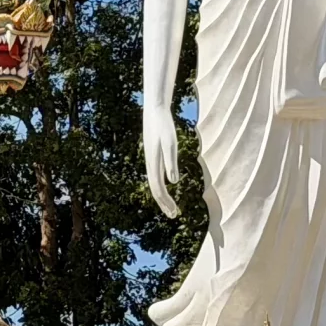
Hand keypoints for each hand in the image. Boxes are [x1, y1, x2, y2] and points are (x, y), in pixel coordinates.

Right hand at [143, 104, 180, 218]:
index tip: (175, 213)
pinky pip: (156, 175)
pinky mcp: (153, 155)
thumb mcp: (170, 143)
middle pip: (155, 189)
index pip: (158, 189)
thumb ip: (171, 161)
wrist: (155, 110)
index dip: (166, 202)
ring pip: (155, 183)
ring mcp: (150, 160)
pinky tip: (168, 185)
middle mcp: (150, 164)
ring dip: (163, 196)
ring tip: (171, 206)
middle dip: (164, 204)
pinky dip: (162, 185)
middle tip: (174, 215)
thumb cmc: (164, 125)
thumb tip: (173, 182)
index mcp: (153, 163)